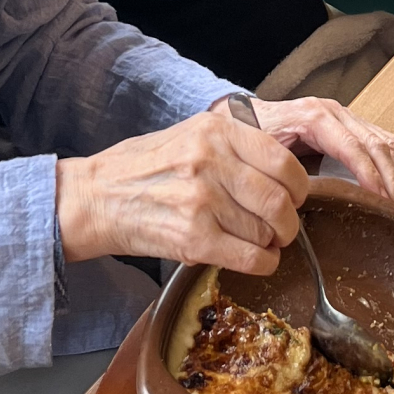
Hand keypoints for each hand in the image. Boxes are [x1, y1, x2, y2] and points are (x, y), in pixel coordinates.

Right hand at [56, 112, 307, 272]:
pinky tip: (255, 260)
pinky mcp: (193, 238)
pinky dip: (262, 264)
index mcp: (216, 130)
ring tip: (258, 241)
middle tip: (282, 228)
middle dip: (289, 222)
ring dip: (271, 243)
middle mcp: (212, 161)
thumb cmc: (143, 167)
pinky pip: (250, 258)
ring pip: (267, 231)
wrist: (95, 198)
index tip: (295, 196)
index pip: (283, 161)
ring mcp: (202, 200)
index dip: (298, 186)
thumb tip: (284, 171)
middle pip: (280, 200)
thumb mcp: (191, 134)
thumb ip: (235, 145)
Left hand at [222, 95, 393, 206]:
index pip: (353, 146)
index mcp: (315, 116)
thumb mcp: (261, 153)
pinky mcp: (350, 125)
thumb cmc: (250, 135)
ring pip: (386, 142)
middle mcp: (335, 112)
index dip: (370, 175)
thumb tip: (304, 203)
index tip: (382, 201)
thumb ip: (283, 172)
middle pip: (377, 144)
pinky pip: (382, 142)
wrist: (242, 116)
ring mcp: (345, 116)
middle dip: (393, 179)